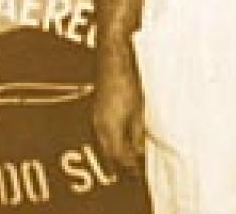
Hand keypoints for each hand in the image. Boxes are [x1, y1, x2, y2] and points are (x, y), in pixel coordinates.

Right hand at [92, 54, 145, 175]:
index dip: (130, 168)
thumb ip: (137, 136)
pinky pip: (102, 133)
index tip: (139, 174)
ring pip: (104, 144)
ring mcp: (95, 118)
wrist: (113, 61)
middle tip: (134, 171)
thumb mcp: (138, 112)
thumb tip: (138, 153)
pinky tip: (121, 139)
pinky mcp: (97, 111)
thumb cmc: (127, 83)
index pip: (119, 157)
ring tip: (129, 158)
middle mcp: (99, 126)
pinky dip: (112, 141)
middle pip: (109, 154)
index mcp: (109, 129)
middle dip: (121, 164)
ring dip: (115, 153)